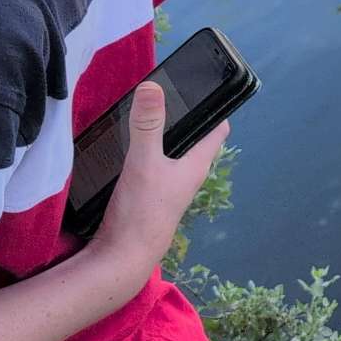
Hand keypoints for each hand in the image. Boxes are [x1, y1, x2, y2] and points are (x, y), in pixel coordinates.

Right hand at [86, 83, 228, 279]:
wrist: (123, 257)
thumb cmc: (141, 211)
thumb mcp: (143, 161)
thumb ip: (147, 125)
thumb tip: (152, 88)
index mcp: (197, 165)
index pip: (217, 129)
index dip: (214, 106)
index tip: (203, 84)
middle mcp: (188, 175)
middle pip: (193, 138)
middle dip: (183, 116)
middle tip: (165, 90)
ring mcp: (169, 186)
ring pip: (172, 151)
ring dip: (162, 133)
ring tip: (143, 111)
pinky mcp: (150, 195)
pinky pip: (153, 164)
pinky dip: (145, 150)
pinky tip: (125, 144)